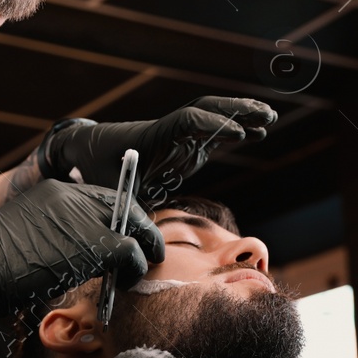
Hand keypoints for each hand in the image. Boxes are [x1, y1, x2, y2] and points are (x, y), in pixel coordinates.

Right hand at [0, 180, 164, 330]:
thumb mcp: (23, 238)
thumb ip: (55, 237)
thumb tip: (81, 257)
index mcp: (52, 191)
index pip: (102, 196)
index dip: (119, 217)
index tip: (124, 237)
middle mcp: (70, 195)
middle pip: (125, 203)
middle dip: (140, 228)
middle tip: (147, 252)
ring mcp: (83, 217)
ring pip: (135, 225)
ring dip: (144, 250)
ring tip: (139, 271)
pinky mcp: (93, 243)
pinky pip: (132, 251)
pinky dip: (137, 267)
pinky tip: (128, 282)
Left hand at [35, 96, 275, 205]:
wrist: (88, 151)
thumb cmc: (99, 171)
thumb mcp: (112, 195)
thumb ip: (128, 217)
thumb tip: (140, 247)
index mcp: (155, 138)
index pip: (188, 122)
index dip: (212, 126)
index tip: (237, 135)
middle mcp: (170, 133)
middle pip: (207, 110)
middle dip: (236, 111)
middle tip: (266, 115)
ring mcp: (179, 138)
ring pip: (213, 118)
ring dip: (241, 115)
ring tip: (269, 118)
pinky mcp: (184, 146)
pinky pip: (213, 134)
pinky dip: (235, 132)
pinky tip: (257, 133)